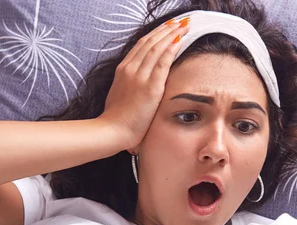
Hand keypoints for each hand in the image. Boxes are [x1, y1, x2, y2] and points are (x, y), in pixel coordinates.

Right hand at [100, 17, 190, 150]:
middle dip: (166, 30)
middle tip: (179, 22)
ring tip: (184, 26)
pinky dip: (171, 49)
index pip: (141, 45)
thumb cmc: (116, 119)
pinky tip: (180, 40)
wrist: (112, 131)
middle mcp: (130, 69)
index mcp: (122, 70)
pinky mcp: (150, 87)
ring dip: (172, 34)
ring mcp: (139, 76)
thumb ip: (129, 85)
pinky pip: (163, 62)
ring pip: (157, 48)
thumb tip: (137, 84)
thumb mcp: (119, 95)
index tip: (166, 28)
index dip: (155, 34)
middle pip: (149, 42)